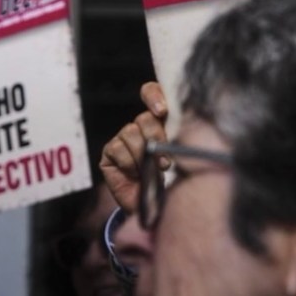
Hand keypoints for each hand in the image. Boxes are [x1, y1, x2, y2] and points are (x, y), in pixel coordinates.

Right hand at [99, 82, 168, 214]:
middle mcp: (140, 125)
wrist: (152, 203)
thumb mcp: (181, 154)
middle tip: (164, 160)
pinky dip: (128, 163)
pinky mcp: (110, 151)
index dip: (154, 96)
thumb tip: (184, 128)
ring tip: (152, 169)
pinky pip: (118, 149)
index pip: (152, 92)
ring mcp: (123, 137)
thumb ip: (180, 137)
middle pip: (144, 118)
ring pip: (131, 132)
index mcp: (160, 119)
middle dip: (156, 137)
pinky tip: (134, 173)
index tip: (162, 111)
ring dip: (143, 154)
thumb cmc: (171, 176)